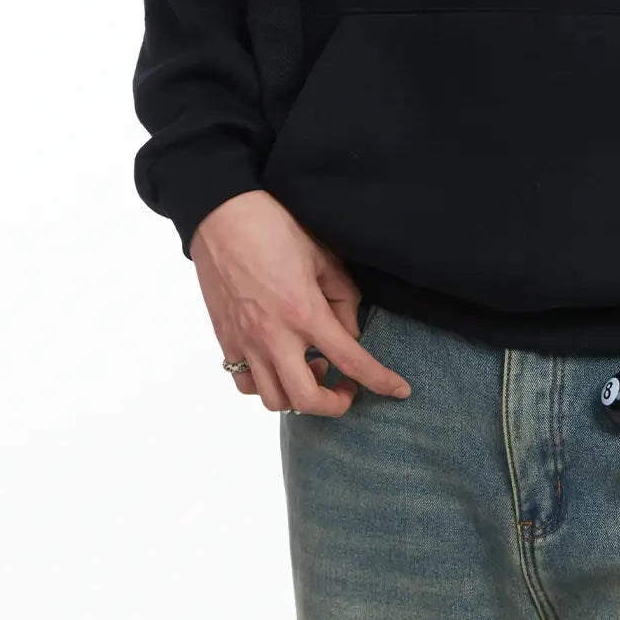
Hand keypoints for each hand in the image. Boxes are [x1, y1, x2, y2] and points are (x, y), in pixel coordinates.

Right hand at [190, 190, 411, 414]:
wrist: (220, 215)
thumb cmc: (273, 227)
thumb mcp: (322, 256)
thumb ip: (343, 298)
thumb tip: (351, 332)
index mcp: (304, 312)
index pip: (351, 361)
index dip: (380, 381)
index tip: (399, 390)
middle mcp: (273, 336)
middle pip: (306, 399)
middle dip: (334, 404)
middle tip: (347, 388)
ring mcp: (245, 342)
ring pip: (273, 399)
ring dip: (299, 395)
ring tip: (311, 368)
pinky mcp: (225, 339)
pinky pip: (244, 382)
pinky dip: (266, 384)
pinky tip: (279, 364)